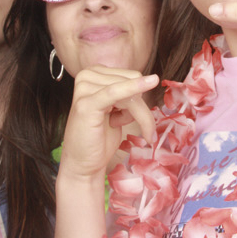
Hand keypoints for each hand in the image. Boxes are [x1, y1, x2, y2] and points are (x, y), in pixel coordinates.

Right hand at [58, 66, 157, 183]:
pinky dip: (133, 89)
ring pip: (129, 93)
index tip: (135, 118)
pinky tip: (152, 82)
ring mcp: (84, 88)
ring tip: (127, 128)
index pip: (130, 76)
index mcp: (94, 74)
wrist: (84, 163)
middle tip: (135, 128)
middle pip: (132, 81)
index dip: (140, 97)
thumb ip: (129, 94)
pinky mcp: (86, 103)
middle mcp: (87, 75)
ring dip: (139, 115)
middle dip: (140, 107)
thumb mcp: (119, 110)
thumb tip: (151, 79)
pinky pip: (116, 91)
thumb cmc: (101, 138)